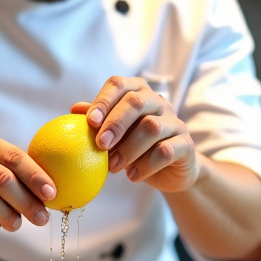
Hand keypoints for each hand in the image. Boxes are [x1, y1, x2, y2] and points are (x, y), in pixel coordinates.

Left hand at [74, 76, 198, 193]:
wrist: (169, 171)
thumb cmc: (135, 147)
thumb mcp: (114, 134)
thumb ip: (98, 121)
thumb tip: (74, 109)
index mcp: (138, 92)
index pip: (119, 85)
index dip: (103, 100)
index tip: (90, 121)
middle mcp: (158, 101)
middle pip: (136, 102)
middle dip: (115, 123)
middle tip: (101, 144)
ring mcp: (175, 121)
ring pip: (151, 127)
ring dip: (128, 149)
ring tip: (113, 167)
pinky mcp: (186, 144)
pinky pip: (165, 151)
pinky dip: (145, 165)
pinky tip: (132, 175)